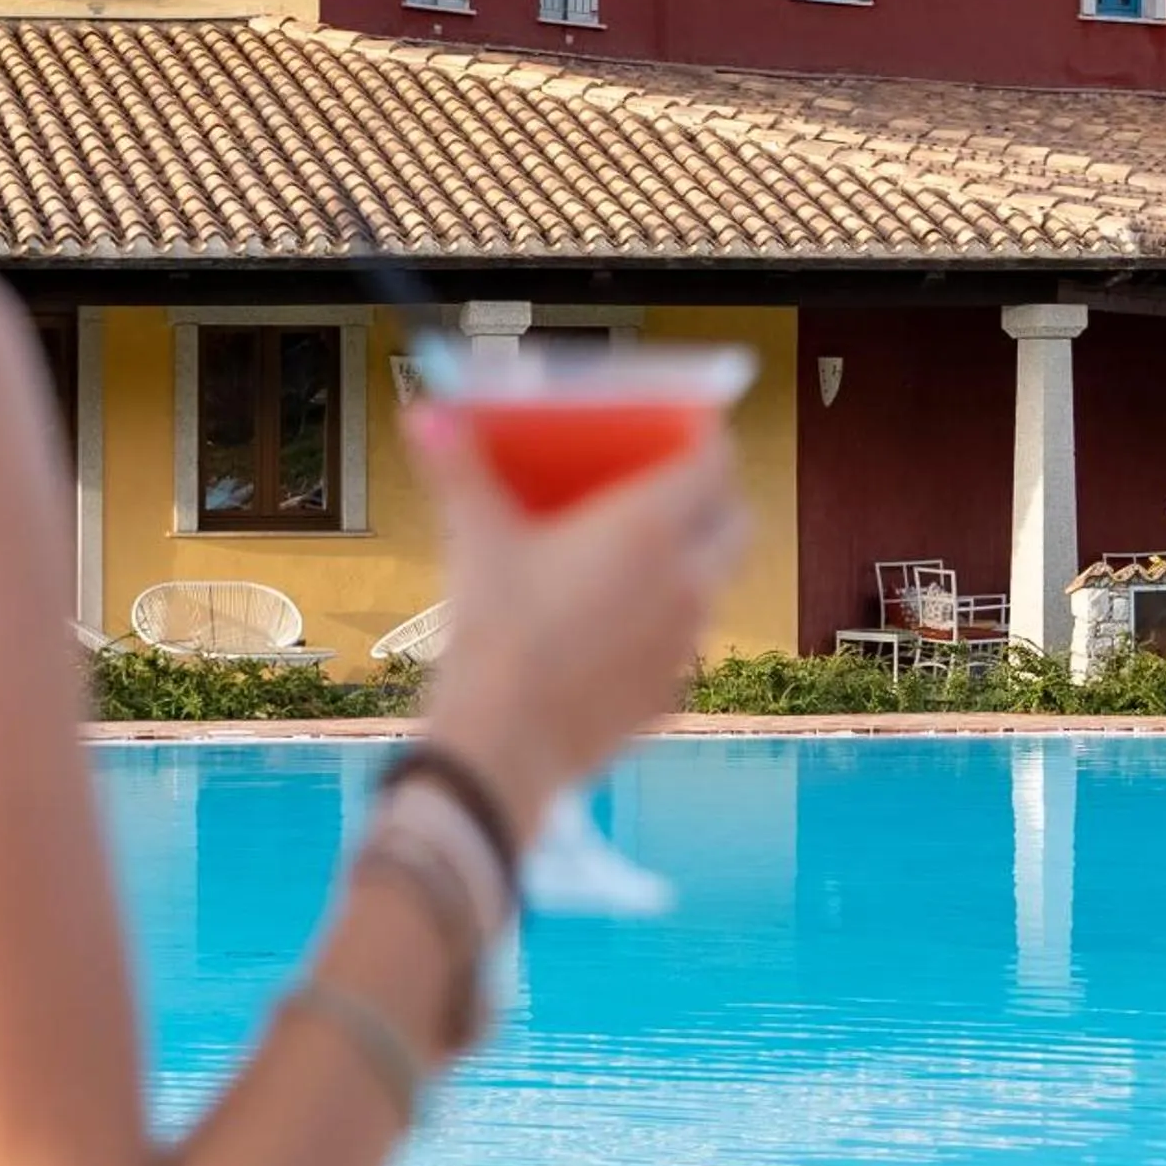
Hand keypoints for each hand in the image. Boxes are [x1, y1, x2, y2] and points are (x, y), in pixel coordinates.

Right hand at [406, 406, 748, 844]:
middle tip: (672, 491)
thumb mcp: (474, 539)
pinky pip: (685, 642)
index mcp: (650, 529)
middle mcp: (686, 581)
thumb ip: (458, 470)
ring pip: (715, 583)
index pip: (716, 462)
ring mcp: (685, 642)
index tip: (685, 432)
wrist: (502, 748)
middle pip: (736, 522)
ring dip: (692, 562)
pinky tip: (614, 627)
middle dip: (715, 500)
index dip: (706, 439)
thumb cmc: (493, 635)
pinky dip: (664, 623)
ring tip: (637, 558)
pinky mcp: (670, 692)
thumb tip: (429, 416)